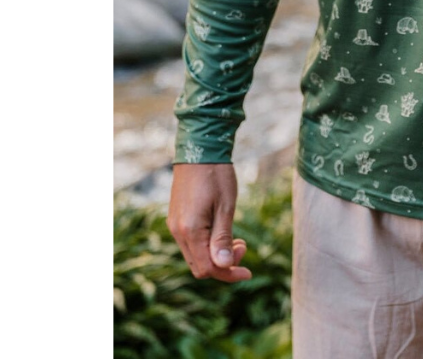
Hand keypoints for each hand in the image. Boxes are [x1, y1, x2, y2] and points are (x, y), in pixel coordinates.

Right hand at [167, 163, 252, 282]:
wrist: (200, 149)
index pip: (207, 269)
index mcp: (190, 231)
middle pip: (199, 266)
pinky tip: (222, 232)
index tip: (248, 271)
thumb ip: (223, 238)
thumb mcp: (226, 206)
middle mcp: (177, 232)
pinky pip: (191, 243)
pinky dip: (207, 245)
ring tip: (236, 240)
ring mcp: (174, 225)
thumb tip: (223, 266)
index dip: (228, 273)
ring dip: (215, 255)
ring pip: (194, 256)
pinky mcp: (176, 219)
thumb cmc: (216, 175)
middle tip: (243, 247)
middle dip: (223, 265)